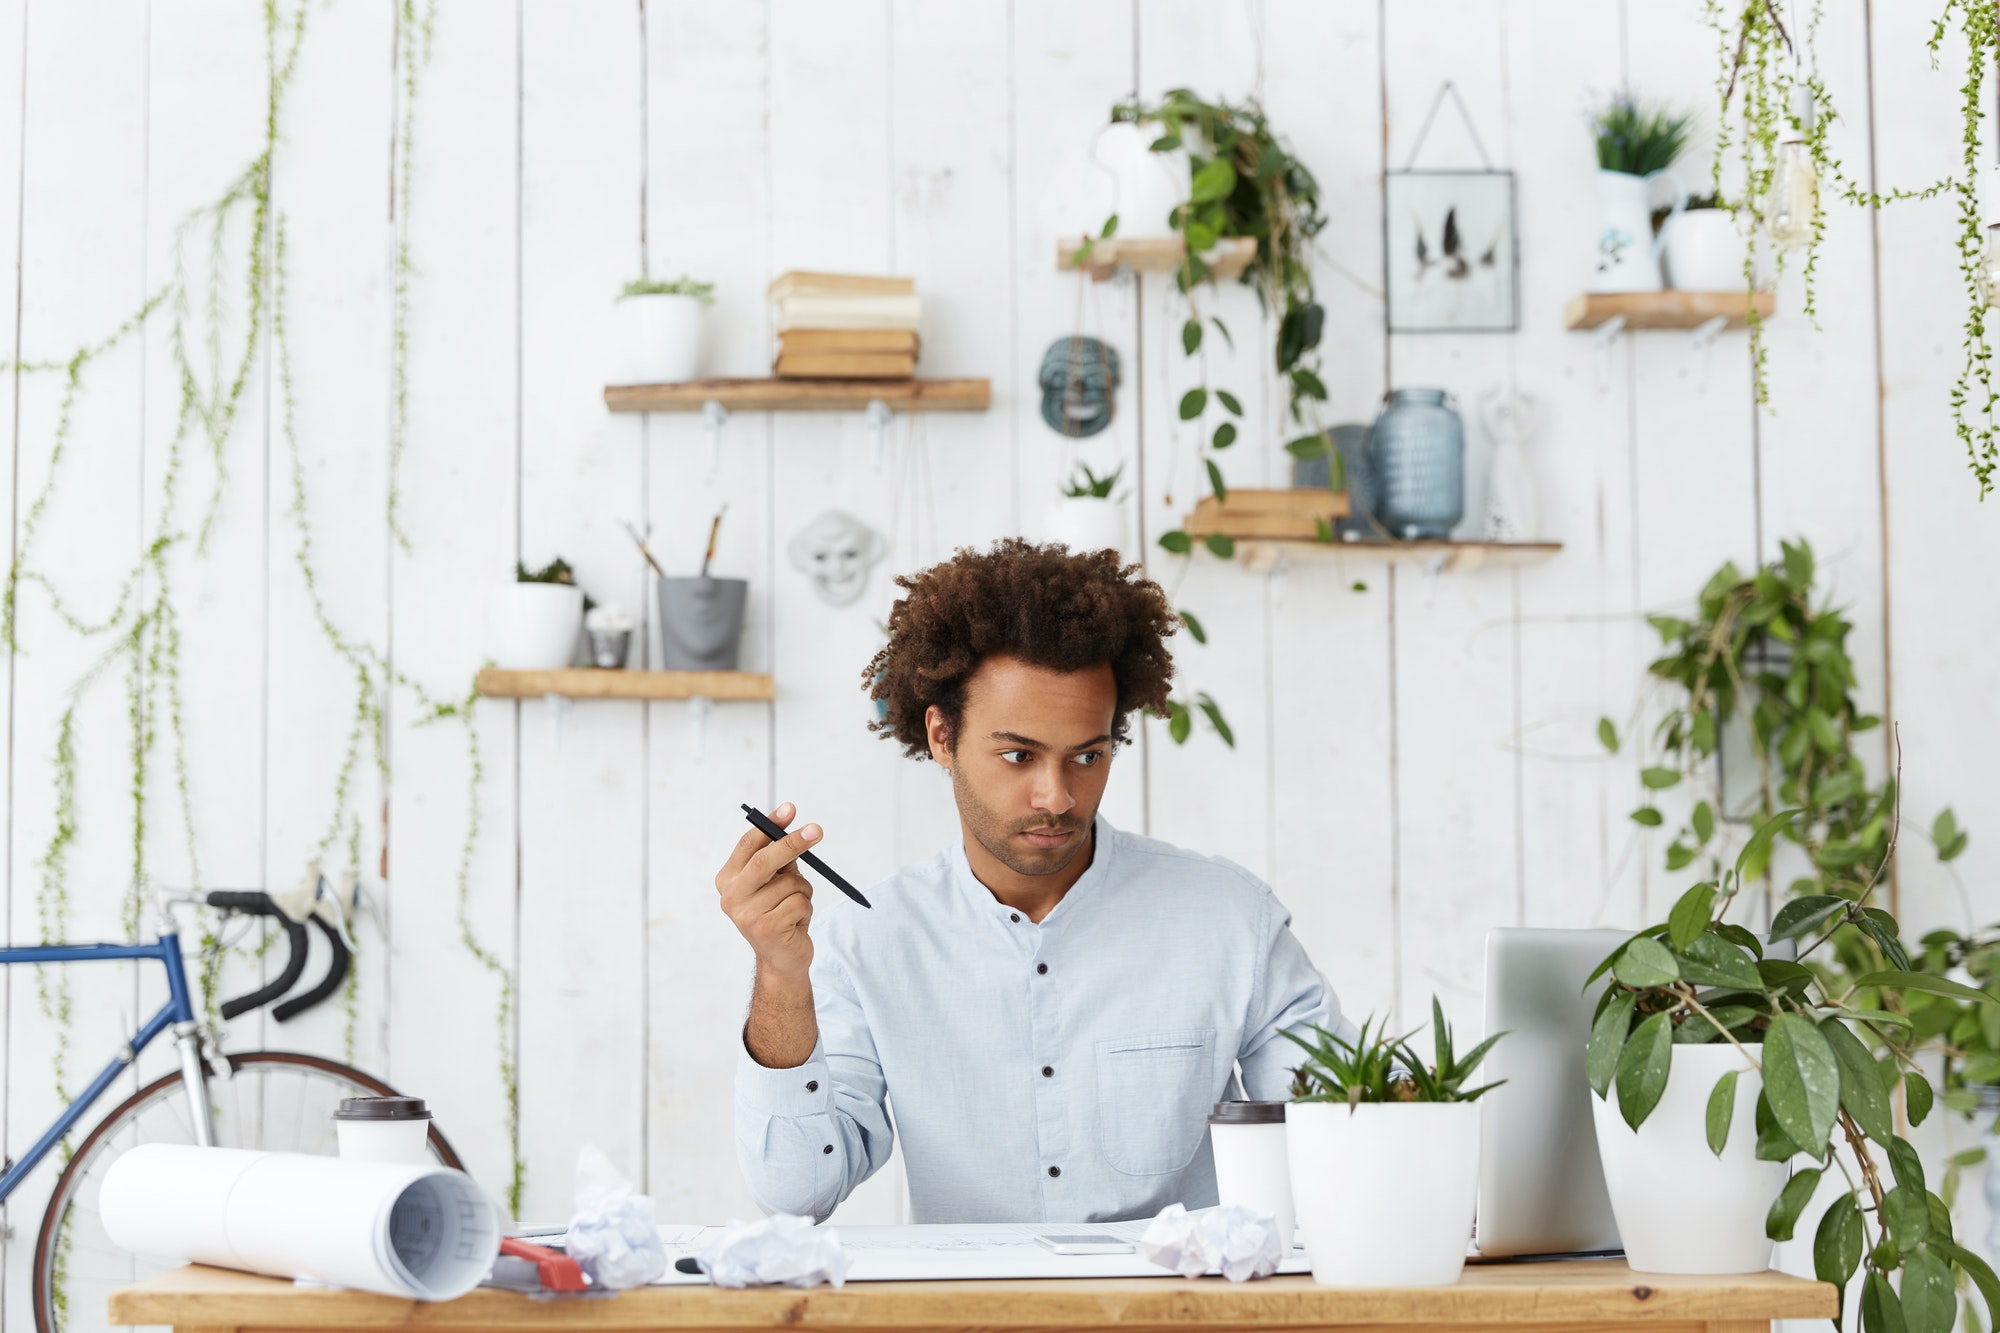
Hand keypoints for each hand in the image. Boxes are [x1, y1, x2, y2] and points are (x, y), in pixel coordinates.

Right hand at [716, 802, 821, 979]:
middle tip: (817, 830)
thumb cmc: (779, 912)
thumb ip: (780, 859)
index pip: (747, 845)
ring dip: (803, 891)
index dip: (769, 825)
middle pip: (765, 861)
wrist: (782, 959)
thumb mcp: (776, 882)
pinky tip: (795, 922)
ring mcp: (746, 914)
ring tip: (794, 907)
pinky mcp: (765, 929)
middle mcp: (731, 896)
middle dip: (793, 843)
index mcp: (728, 879)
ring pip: (790, 883)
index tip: (790, 809)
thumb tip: (800, 831)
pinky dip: (805, 908)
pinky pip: (800, 902)